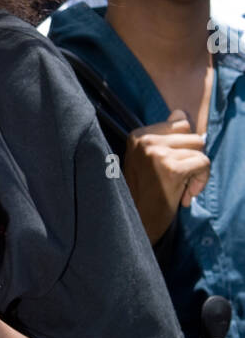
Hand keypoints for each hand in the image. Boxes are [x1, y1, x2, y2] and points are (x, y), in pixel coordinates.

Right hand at [123, 110, 209, 244]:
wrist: (133, 225)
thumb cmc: (142, 195)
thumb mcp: (147, 161)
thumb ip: (164, 137)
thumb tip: (180, 113)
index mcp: (137, 136)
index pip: (180, 123)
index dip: (183, 147)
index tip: (171, 167)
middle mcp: (145, 141)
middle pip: (192, 135)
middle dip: (191, 158)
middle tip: (177, 180)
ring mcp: (157, 154)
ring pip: (200, 148)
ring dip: (196, 171)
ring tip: (180, 188)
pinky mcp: (171, 169)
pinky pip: (204, 162)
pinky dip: (201, 180)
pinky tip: (185, 195)